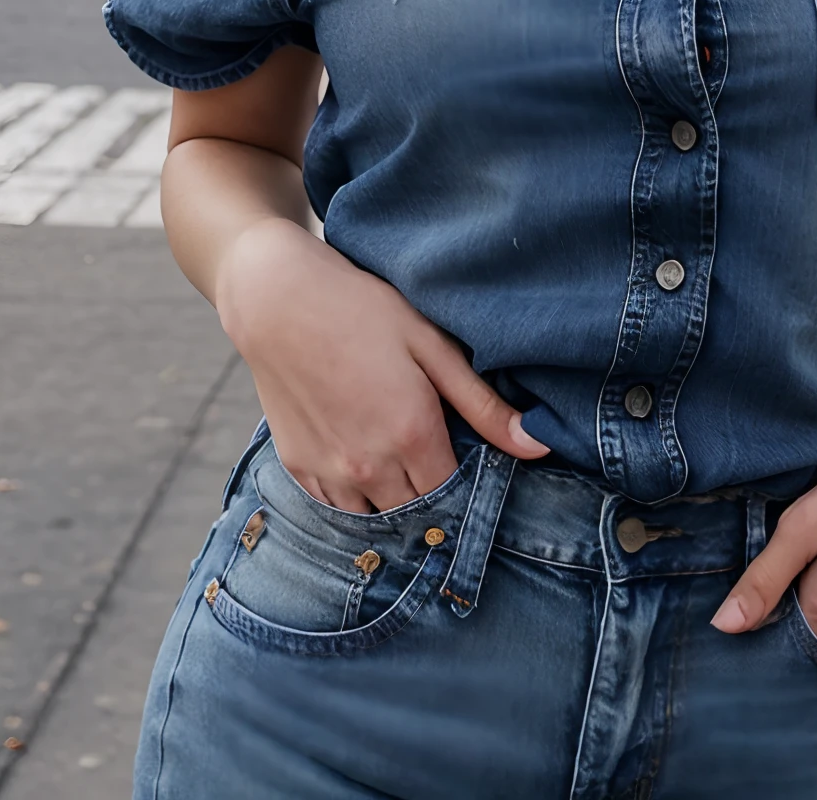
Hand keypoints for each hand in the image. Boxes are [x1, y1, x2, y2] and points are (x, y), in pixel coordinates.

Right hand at [217, 218, 548, 513]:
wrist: (278, 299)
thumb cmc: (362, 310)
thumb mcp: (431, 344)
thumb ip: (483, 404)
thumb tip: (539, 447)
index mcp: (411, 434)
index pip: (455, 494)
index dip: (468, 482)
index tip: (469, 458)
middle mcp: (370, 465)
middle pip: (418, 513)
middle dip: (434, 495)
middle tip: (436, 454)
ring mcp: (330, 471)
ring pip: (376, 517)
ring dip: (393, 498)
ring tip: (399, 455)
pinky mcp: (298, 467)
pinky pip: (337, 507)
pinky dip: (355, 493)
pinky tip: (363, 455)